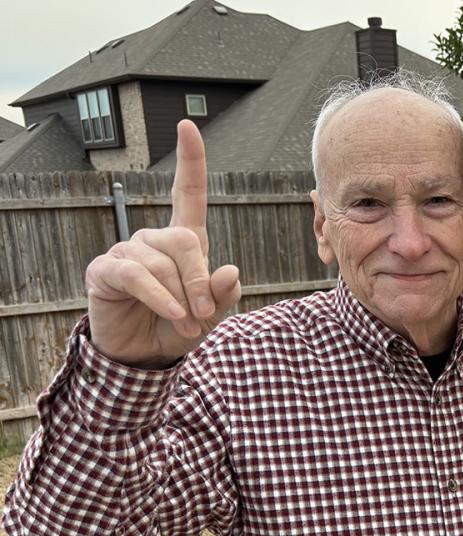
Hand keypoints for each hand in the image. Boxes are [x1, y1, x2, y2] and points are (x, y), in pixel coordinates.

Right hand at [85, 120, 241, 367]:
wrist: (143, 356)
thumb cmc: (177, 328)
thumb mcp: (209, 314)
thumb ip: (222, 295)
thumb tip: (231, 270)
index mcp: (183, 242)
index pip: (188, 193)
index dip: (190, 161)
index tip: (188, 126)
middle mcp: (154, 240)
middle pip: (184, 241)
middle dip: (200, 279)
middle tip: (205, 314)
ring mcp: (127, 252)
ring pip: (162, 263)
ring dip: (181, 298)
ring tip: (185, 324)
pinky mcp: (106, 270)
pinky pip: (138, 276)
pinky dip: (160, 297)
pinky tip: (173, 314)